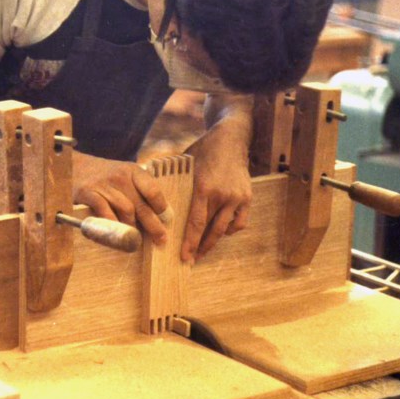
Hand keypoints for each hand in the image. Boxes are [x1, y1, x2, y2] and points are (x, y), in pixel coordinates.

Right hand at [73, 151, 169, 244]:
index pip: (153, 190)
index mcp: (133, 171)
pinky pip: (105, 213)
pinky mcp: (88, 193)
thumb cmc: (106, 177)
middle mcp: (120, 176)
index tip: (166, 220)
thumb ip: (140, 191)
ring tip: (136, 239)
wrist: (77, 166)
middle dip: (153, 226)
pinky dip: (113, 226)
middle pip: (141, 205)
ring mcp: (104, 184)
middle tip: (160, 240)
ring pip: (126, 211)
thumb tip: (160, 216)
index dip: (161, 208)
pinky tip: (116, 234)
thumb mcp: (125, 176)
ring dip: (132, 228)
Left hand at [181, 122, 252, 263]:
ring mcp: (237, 197)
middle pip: (210, 230)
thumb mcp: (184, 164)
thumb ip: (173, 183)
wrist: (231, 138)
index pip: (195, 223)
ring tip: (203, 251)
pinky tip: (219, 232)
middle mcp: (222, 195)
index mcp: (204, 188)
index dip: (190, 242)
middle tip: (191, 260)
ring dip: (213, 243)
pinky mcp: (247, 197)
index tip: (184, 256)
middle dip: (200, 248)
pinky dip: (229, 230)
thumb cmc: (203, 150)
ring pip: (225, 229)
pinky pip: (239, 222)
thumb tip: (152, 199)